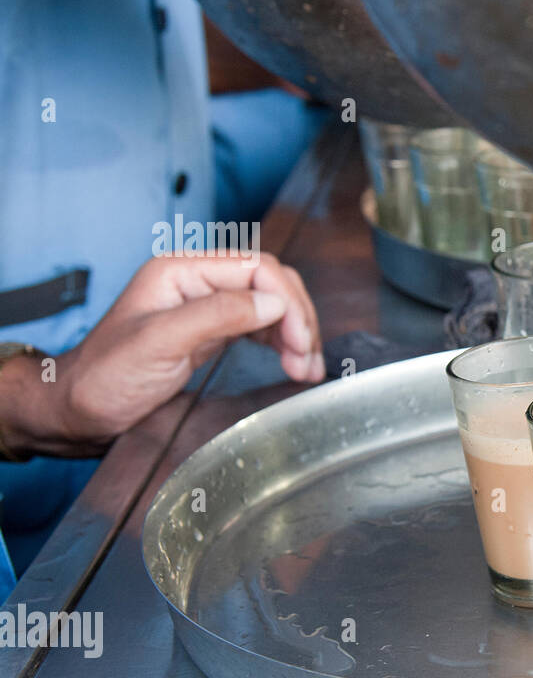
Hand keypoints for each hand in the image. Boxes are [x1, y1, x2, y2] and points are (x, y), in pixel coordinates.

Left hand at [2, 255, 323, 456]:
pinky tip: (294, 364)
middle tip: (308, 358)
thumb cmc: (105, 376)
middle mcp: (197, 282)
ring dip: (297, 333)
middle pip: (271, 283)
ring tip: (307, 368)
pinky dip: (284, 344)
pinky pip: (262, 327)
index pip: (256, 268)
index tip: (299, 341)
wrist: (80, 409)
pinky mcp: (213, 331)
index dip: (286, 301)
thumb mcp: (160, 343)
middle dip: (297, 318)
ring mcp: (206, 306)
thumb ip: (218, 316)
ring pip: (272, 305)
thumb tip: (274, 303)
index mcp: (181, 271)